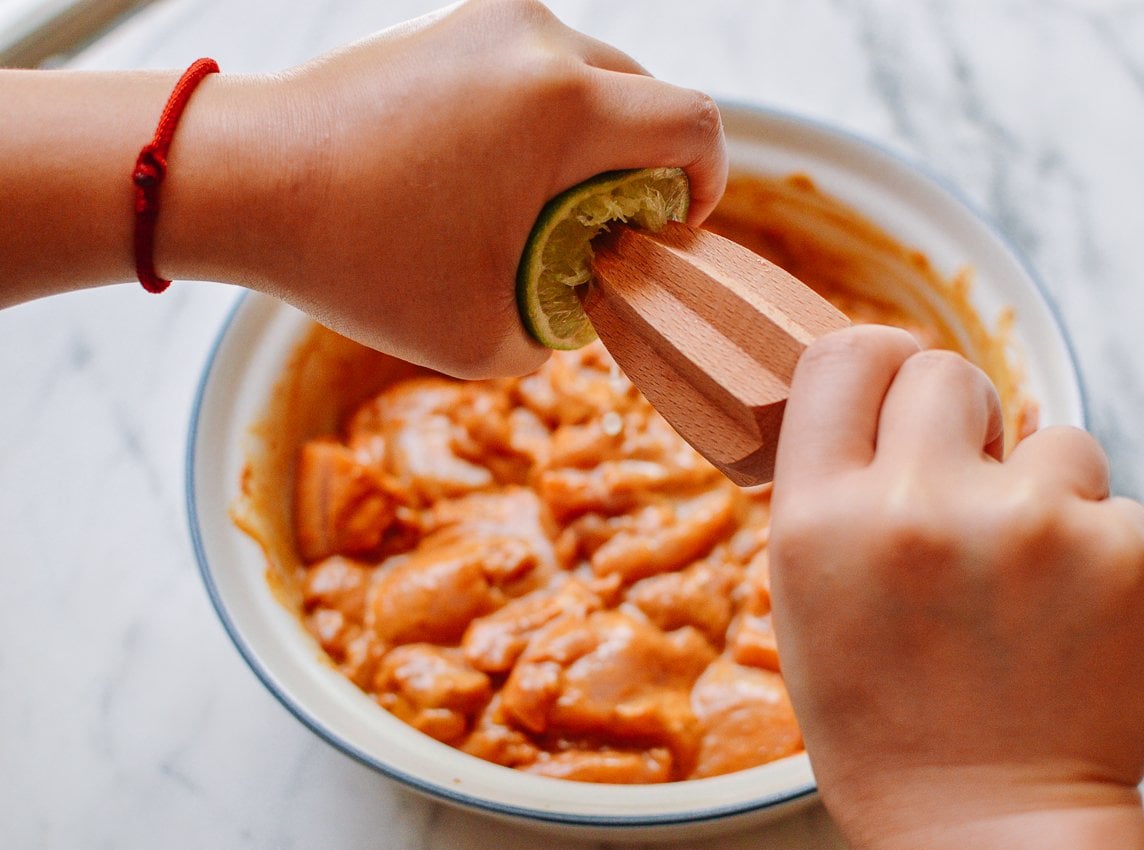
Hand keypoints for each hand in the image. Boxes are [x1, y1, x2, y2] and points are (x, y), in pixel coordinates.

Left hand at [163, 0, 725, 378]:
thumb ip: (569, 320)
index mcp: (564, 106)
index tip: (670, 231)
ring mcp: (491, 20)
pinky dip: (543, 118)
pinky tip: (493, 172)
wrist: (245, 178)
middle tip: (602, 234)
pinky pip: (538, 66)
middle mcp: (538, 41)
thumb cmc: (361, 260)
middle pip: (649, 98)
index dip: (707, 186)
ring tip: (538, 205)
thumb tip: (590, 291)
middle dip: (645, 171)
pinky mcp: (455, 21)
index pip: (698, 125)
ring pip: (595, 77)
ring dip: (593, 143)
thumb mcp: (487, 333)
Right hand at [768, 326, 1143, 849]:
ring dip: (1039, 487)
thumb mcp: (806, 597)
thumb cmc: (882, 717)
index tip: (891, 391)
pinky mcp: (1126, 557)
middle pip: (947, 370)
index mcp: (824, 516)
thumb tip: (881, 398)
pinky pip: (1113, 504)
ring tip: (1020, 575)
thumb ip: (834, 489)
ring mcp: (1033, 526)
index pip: (847, 354)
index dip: (873, 366)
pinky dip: (1097, 547)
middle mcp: (922, 505)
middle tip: (960, 486)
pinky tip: (1067, 613)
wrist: (986, 826)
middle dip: (955, 419)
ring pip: (1051, 435)